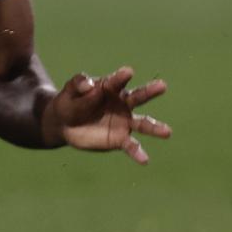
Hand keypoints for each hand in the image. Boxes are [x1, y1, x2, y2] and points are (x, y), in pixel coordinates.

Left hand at [47, 66, 170, 163]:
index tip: (128, 72)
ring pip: (142, 123)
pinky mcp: (119, 139)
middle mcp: (122, 103)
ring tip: (167, 132)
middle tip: (162, 85)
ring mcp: (123, 122)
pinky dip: (138, 152)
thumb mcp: (70, 90)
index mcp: (110, 87)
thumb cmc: (70, 101)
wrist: (64, 123)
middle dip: (150, 91)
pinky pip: (131, 146)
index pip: (116, 81)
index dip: (121, 77)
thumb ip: (78, 84)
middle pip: (138, 97)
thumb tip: (89, 84)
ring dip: (154, 127)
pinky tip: (144, 159)